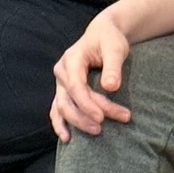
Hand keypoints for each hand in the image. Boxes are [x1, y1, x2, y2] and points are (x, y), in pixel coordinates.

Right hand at [50, 13, 132, 142]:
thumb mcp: (115, 48)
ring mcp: (61, 82)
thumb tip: (111, 87)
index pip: (76, 86)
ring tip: (95, 132)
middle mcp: (62, 71)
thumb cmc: (109, 40)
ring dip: (76, 123)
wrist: (102, 34)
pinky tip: (67, 138)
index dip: (87, 104)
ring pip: (61, 107)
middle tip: (103, 127)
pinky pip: (57, 109)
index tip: (102, 117)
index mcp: (72, 59)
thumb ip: (113, 66)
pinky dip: (60, 123)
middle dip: (84, 116)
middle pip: (68, 100)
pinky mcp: (64, 90)